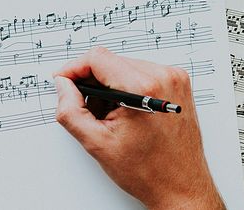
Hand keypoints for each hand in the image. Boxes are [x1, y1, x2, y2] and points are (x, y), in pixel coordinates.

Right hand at [54, 48, 223, 209]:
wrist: (181, 186)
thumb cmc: (148, 171)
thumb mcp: (97, 144)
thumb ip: (71, 111)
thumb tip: (63, 85)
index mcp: (143, 88)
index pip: (97, 58)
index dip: (74, 68)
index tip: (64, 81)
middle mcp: (163, 77)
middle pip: (111, 61)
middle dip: (94, 83)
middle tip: (92, 111)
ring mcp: (174, 78)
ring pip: (126, 66)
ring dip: (111, 86)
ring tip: (113, 117)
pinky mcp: (178, 83)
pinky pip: (143, 73)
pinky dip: (129, 88)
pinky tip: (129, 112)